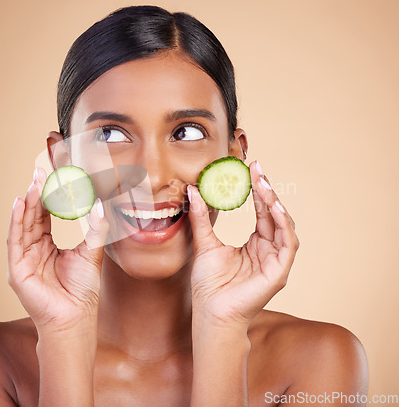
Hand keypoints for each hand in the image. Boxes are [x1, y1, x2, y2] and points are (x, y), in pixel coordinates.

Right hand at [6, 167, 109, 335]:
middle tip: (41, 172)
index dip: (54, 195)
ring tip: (34, 183)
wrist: (74, 317)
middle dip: (39, 193)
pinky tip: (20, 203)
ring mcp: (26, 255)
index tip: (57, 174)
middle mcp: (39, 246)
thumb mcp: (92, 251)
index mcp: (55, 242)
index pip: (52, 213)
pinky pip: (15, 239)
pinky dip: (16, 220)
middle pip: (37, 214)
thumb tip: (98, 202)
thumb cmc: (83, 287)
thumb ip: (95, 227)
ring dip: (29, 203)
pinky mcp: (17, 267)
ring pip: (25, 223)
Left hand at [187, 160, 298, 327]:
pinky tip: (273, 208)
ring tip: (263, 184)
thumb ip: (201, 217)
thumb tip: (193, 190)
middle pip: (275, 215)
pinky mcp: (279, 272)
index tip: (251, 168)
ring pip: (284, 226)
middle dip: (267, 191)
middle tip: (257, 169)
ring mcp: (276, 261)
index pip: (262, 212)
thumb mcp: (204, 243)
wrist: (210, 313)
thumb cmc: (209, 284)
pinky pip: (287, 244)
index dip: (258, 191)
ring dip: (275, 204)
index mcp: (255, 245)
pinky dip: (283, 225)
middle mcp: (268, 250)